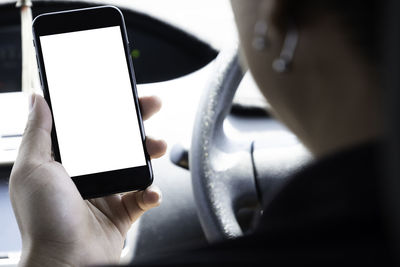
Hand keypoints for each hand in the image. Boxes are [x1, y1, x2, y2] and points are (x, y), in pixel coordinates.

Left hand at [9, 94, 166, 266]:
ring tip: (157, 147)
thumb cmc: (45, 221)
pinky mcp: (122, 213)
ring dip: (151, 153)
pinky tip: (151, 192)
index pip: (90, 128)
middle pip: (118, 142)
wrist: (66, 263)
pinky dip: (152, 193)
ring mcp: (107, 195)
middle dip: (137, 122)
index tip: (120, 95)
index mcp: (67, 163)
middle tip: (151, 105)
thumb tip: (37, 100)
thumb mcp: (33, 168)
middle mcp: (88, 176)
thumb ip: (38, 132)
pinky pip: (143, 197)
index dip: (107, 109)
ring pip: (136, 166)